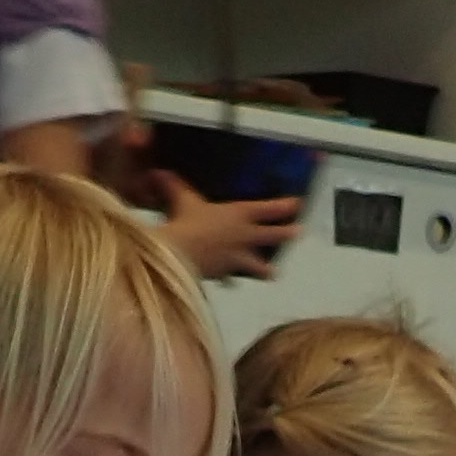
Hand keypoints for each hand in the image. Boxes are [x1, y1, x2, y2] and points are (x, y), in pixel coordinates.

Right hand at [158, 173, 303, 279]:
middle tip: (298, 233)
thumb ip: (172, 185)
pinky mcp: (225, 275)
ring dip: (266, 269)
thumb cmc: (186, 221)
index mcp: (239, 214)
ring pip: (260, 265)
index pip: (269, 209)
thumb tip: (157, 172)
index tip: (298, 204)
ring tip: (272, 273)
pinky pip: (233, 278)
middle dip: (286, 234)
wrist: (179, 255)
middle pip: (273, 236)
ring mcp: (237, 259)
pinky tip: (232, 282)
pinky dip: (233, 279)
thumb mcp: (181, 199)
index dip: (285, 206)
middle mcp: (244, 237)